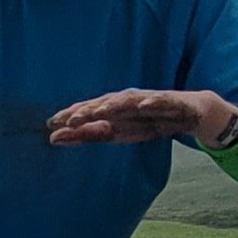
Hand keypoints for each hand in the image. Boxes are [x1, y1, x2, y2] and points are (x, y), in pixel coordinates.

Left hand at [47, 89, 236, 146]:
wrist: (186, 113)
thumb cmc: (145, 121)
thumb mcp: (114, 133)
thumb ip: (86, 135)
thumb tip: (53, 138)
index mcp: (110, 107)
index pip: (87, 110)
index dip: (70, 116)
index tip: (51, 124)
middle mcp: (124, 100)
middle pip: (102, 104)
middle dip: (86, 111)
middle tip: (68, 120)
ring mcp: (145, 98)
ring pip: (126, 101)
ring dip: (111, 105)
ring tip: (98, 112)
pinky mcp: (166, 100)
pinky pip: (156, 100)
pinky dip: (148, 102)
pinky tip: (140, 106)